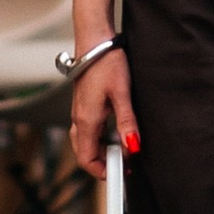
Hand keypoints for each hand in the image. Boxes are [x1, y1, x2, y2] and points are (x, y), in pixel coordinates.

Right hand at [68, 49, 137, 181]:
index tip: (122, 174)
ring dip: (103, 150)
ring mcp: (80, 111)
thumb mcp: (122, 94)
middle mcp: (79, 118)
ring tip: (125, 146)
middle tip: (127, 162)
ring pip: (86, 142)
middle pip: (86, 154)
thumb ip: (127, 123)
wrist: (95, 40)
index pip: (87, 160)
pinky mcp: (84, 104)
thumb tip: (133, 147)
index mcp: (86, 120)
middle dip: (104, 163)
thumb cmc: (106, 62)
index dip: (103, 172)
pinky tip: (117, 131)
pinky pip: (88, 130)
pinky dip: (101, 138)